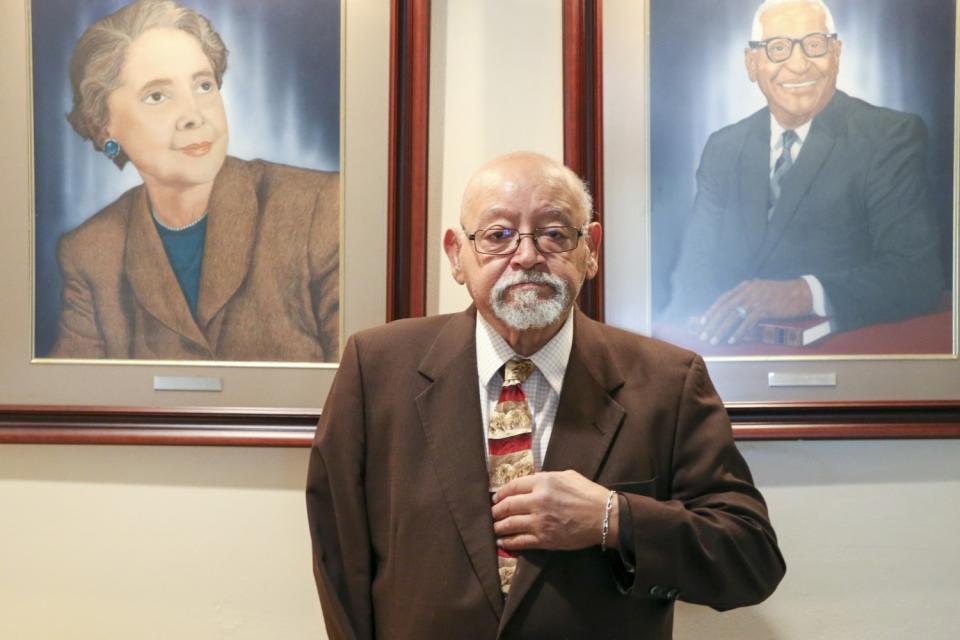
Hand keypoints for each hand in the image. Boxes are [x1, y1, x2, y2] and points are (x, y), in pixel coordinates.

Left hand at [491, 470, 616, 551]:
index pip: (513, 486)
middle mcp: (537, 501)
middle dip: (496, 511)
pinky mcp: (544, 539)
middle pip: (507, 506)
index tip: (496, 498)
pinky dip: (508, 542)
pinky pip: (520, 541)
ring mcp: (539, 522)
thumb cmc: (588, 493)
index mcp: (543, 482)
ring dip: (498, 527)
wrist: (604, 516)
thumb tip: (531, 482)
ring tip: (494, 528)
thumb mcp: (566, 476)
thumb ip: (546, 478)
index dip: (501, 493)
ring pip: (510, 524)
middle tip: (492, 514)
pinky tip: (502, 542)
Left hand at [699, 278, 812, 344]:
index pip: (722, 299)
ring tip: (714, 340)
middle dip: (711, 323)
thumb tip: (734, 308)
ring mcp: (755, 300)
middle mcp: (747, 292)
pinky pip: (747, 323)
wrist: (802, 292)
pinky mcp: (764, 309)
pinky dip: (738, 332)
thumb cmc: (781, 294)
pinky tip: (732, 340)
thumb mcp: (761, 290)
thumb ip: (747, 296)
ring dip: (721, 330)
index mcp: (745, 287)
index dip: (711, 311)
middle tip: (703, 335)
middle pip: (724, 309)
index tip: (702, 322)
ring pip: (732, 316)